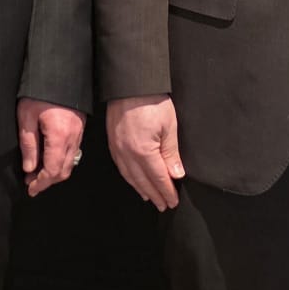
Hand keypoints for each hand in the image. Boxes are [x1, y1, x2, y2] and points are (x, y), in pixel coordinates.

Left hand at [17, 97, 85, 196]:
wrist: (59, 71)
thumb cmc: (40, 91)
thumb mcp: (26, 117)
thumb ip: (28, 145)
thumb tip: (29, 168)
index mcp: (59, 136)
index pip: (53, 170)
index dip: (41, 183)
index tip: (30, 189)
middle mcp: (73, 137)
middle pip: (64, 170)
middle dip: (48, 181)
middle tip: (31, 184)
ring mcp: (78, 133)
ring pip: (70, 163)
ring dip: (55, 172)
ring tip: (37, 173)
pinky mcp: (79, 127)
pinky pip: (73, 152)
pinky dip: (62, 161)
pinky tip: (49, 158)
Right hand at [107, 95, 183, 210]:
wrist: (130, 84)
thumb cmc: (152, 101)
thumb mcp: (169, 126)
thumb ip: (171, 153)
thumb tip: (176, 175)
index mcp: (143, 151)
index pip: (158, 178)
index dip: (166, 191)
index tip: (173, 201)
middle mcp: (127, 154)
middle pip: (143, 181)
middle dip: (155, 194)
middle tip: (164, 205)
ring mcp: (117, 149)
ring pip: (130, 177)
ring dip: (141, 189)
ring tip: (150, 197)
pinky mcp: (112, 142)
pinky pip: (121, 167)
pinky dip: (129, 178)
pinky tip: (134, 180)